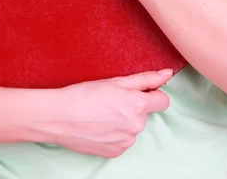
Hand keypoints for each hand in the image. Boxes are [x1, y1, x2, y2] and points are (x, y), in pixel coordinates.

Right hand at [43, 69, 172, 157]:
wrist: (59, 117)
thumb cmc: (84, 95)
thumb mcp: (115, 81)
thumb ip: (145, 78)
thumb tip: (167, 74)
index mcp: (138, 105)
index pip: (163, 101)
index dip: (152, 95)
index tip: (139, 93)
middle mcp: (137, 126)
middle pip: (145, 114)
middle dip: (133, 107)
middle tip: (110, 101)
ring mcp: (126, 141)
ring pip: (133, 128)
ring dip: (123, 121)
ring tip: (101, 115)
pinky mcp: (116, 152)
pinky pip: (122, 140)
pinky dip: (114, 134)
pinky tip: (99, 126)